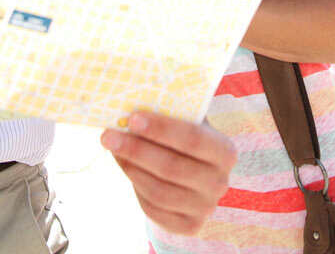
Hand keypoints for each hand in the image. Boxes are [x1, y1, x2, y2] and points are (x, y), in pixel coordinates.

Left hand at [102, 111, 237, 235]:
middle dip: (137, 150)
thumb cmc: (184, 138)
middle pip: (172, 167)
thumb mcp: (185, 121)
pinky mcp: (189, 226)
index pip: (193, 139)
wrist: (194, 171)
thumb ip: (167, 113)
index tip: (133, 118)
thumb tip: (129, 107)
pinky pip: (154, 209)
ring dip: (131, 169)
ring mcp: (205, 207)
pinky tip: (127, 168)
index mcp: (225, 151)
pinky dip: (136, 188)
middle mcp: (220, 183)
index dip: (162, 129)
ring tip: (113, 150)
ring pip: (159, 191)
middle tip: (108, 135)